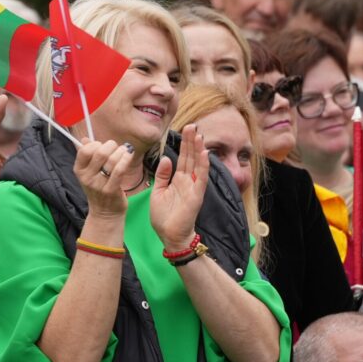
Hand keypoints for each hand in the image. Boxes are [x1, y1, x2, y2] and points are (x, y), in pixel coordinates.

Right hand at [73, 139, 134, 217]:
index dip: (96, 144)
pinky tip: (129, 155)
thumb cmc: (98, 189)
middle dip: (111, 145)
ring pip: (111, 160)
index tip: (103, 146)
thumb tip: (84, 139)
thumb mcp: (89, 173)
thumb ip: (86, 155)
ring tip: (125, 150)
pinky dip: (126, 159)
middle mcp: (86, 177)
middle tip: (116, 147)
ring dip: (121, 151)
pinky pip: (119, 170)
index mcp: (79, 170)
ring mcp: (98, 185)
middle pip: (100, 152)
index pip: (85, 150)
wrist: (105, 213)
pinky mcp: (111, 190)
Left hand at [150, 124, 207, 250]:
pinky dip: (203, 166)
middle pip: (190, 157)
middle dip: (191, 142)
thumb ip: (162, 175)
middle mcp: (188, 181)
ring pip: (197, 164)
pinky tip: (204, 154)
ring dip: (198, 149)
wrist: (169, 236)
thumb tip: (166, 158)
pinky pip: (201, 178)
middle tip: (192, 125)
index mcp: (178, 180)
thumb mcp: (158, 191)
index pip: (182, 158)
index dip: (183, 145)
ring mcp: (193, 188)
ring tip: (198, 134)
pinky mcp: (196, 196)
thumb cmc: (164, 216)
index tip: (183, 130)